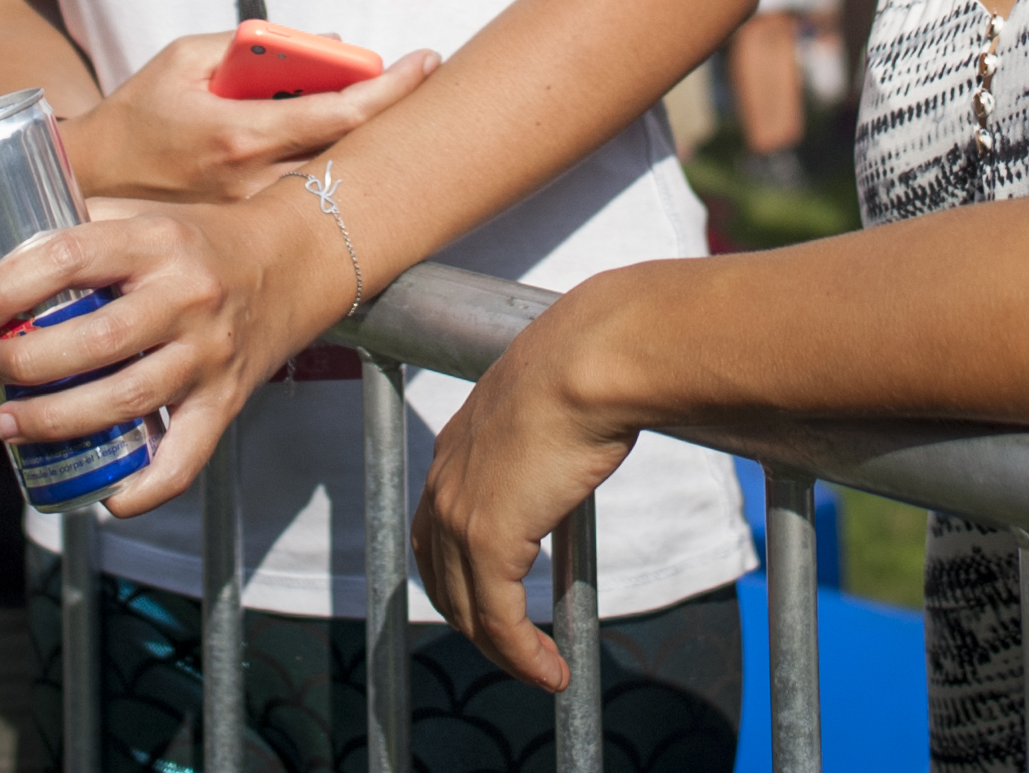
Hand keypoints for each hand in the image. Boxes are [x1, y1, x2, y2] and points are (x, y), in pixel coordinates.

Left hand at [0, 188, 343, 518]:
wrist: (296, 261)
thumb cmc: (201, 242)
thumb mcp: (147, 219)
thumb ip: (80, 234)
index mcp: (158, 241)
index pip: (71, 257)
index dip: (10, 288)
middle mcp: (187, 296)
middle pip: (95, 340)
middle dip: (27, 363)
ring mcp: (209, 353)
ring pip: (127, 400)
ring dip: (58, 421)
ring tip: (12, 425)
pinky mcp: (226, 400)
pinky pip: (185, 457)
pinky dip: (144, 488)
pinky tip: (107, 497)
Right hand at [60, 33, 438, 205]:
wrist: (92, 179)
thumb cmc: (139, 112)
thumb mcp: (186, 58)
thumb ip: (252, 46)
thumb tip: (324, 43)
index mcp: (241, 132)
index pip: (339, 111)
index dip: (391, 87)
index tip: (427, 61)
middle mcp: (255, 180)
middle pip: (350, 150)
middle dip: (390, 113)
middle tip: (419, 79)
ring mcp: (254, 212)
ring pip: (332, 177)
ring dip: (359, 140)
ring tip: (373, 105)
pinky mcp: (248, 229)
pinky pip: (305, 193)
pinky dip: (326, 162)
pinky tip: (330, 141)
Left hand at [413, 277, 644, 685]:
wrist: (593, 357)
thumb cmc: (591, 364)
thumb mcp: (556, 399)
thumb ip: (554, 429)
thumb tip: (592, 429)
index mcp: (456, 446)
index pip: (436, 528)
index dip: (457, 572)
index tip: (489, 598)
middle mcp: (444, 482)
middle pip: (442, 578)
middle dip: (475, 621)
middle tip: (515, 647)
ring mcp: (459, 515)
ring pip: (469, 610)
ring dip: (503, 651)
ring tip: (539, 670)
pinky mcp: (487, 543)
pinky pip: (500, 622)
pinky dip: (523, 656)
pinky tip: (551, 671)